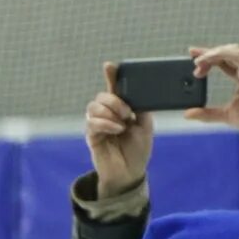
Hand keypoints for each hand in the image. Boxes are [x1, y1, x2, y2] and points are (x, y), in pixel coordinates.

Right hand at [85, 65, 155, 197]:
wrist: (130, 173)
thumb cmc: (138, 150)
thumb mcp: (146, 125)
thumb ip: (141, 107)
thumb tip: (138, 92)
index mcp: (121, 108)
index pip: (114, 88)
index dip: (110, 75)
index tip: (109, 66)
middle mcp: (107, 114)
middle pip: (102, 95)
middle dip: (114, 100)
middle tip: (128, 113)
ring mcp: (98, 125)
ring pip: (94, 106)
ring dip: (109, 111)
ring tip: (122, 124)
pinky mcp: (92, 137)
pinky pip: (92, 122)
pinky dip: (105, 123)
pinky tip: (116, 129)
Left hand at [183, 44, 238, 152]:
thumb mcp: (226, 115)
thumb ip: (207, 114)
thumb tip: (188, 114)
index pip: (225, 60)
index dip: (209, 56)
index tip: (193, 57)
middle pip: (227, 52)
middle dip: (208, 53)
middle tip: (193, 61)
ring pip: (232, 50)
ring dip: (213, 53)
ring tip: (198, 62)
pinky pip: (236, 56)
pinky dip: (221, 55)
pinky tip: (208, 60)